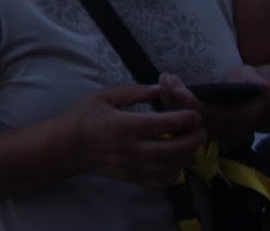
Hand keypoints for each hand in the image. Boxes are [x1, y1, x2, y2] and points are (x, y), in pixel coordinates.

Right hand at [66, 83, 204, 188]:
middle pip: (172, 150)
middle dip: (193, 140)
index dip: (183, 120)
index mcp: (124, 126)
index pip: (161, 125)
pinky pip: (161, 181)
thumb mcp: (103, 96)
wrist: (67, 146)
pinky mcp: (133, 178)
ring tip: (192, 144)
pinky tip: (176, 161)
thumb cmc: (84, 117)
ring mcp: (133, 167)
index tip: (195, 114)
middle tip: (201, 130)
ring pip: (170, 167)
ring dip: (187, 156)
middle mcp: (131, 149)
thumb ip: (132, 92)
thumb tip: (158, 88)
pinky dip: (175, 172)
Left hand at [157, 68, 269, 140]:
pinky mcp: (199, 126)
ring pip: (183, 119)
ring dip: (169, 100)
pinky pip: (180, 119)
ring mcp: (209, 130)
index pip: (210, 116)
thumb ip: (257, 82)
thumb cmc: (253, 87)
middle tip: (167, 78)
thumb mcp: (256, 81)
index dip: (193, 104)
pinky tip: (162, 86)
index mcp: (236, 120)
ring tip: (164, 78)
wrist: (254, 102)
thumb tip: (266, 86)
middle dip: (175, 99)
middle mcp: (221, 129)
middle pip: (191, 119)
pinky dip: (169, 104)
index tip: (178, 89)